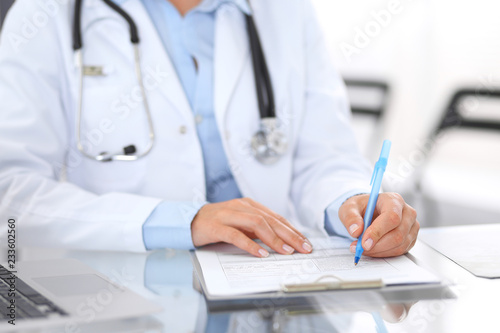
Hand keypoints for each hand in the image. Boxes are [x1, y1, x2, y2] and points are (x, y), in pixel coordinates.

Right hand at [191, 198, 312, 256]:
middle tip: (303, 248)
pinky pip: (236, 235)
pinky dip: (250, 245)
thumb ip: (258, 230)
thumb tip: (281, 241)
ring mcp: (228, 215)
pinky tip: (261, 253)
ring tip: (285, 251)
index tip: (305, 242)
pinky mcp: (217, 226)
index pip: (276, 217)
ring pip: (256, 224)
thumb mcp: (241, 224)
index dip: (292, 230)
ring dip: (273, 239)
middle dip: (289, 235)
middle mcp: (241, 207)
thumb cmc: (218, 223)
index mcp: (249, 205)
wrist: (190, 220)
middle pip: (270, 220)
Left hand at [338, 193, 418, 256]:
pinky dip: (384, 253)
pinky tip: (372, 249)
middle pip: (397, 234)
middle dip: (377, 245)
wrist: (367, 212)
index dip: (378, 231)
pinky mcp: (410, 238)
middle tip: (360, 248)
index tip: (364, 242)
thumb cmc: (361, 207)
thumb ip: (350, 217)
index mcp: (393, 200)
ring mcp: (411, 226)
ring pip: (399, 245)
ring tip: (362, 248)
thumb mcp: (349, 207)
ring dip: (379, 251)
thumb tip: (356, 230)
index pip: (392, 217)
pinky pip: (400, 251)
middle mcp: (407, 212)